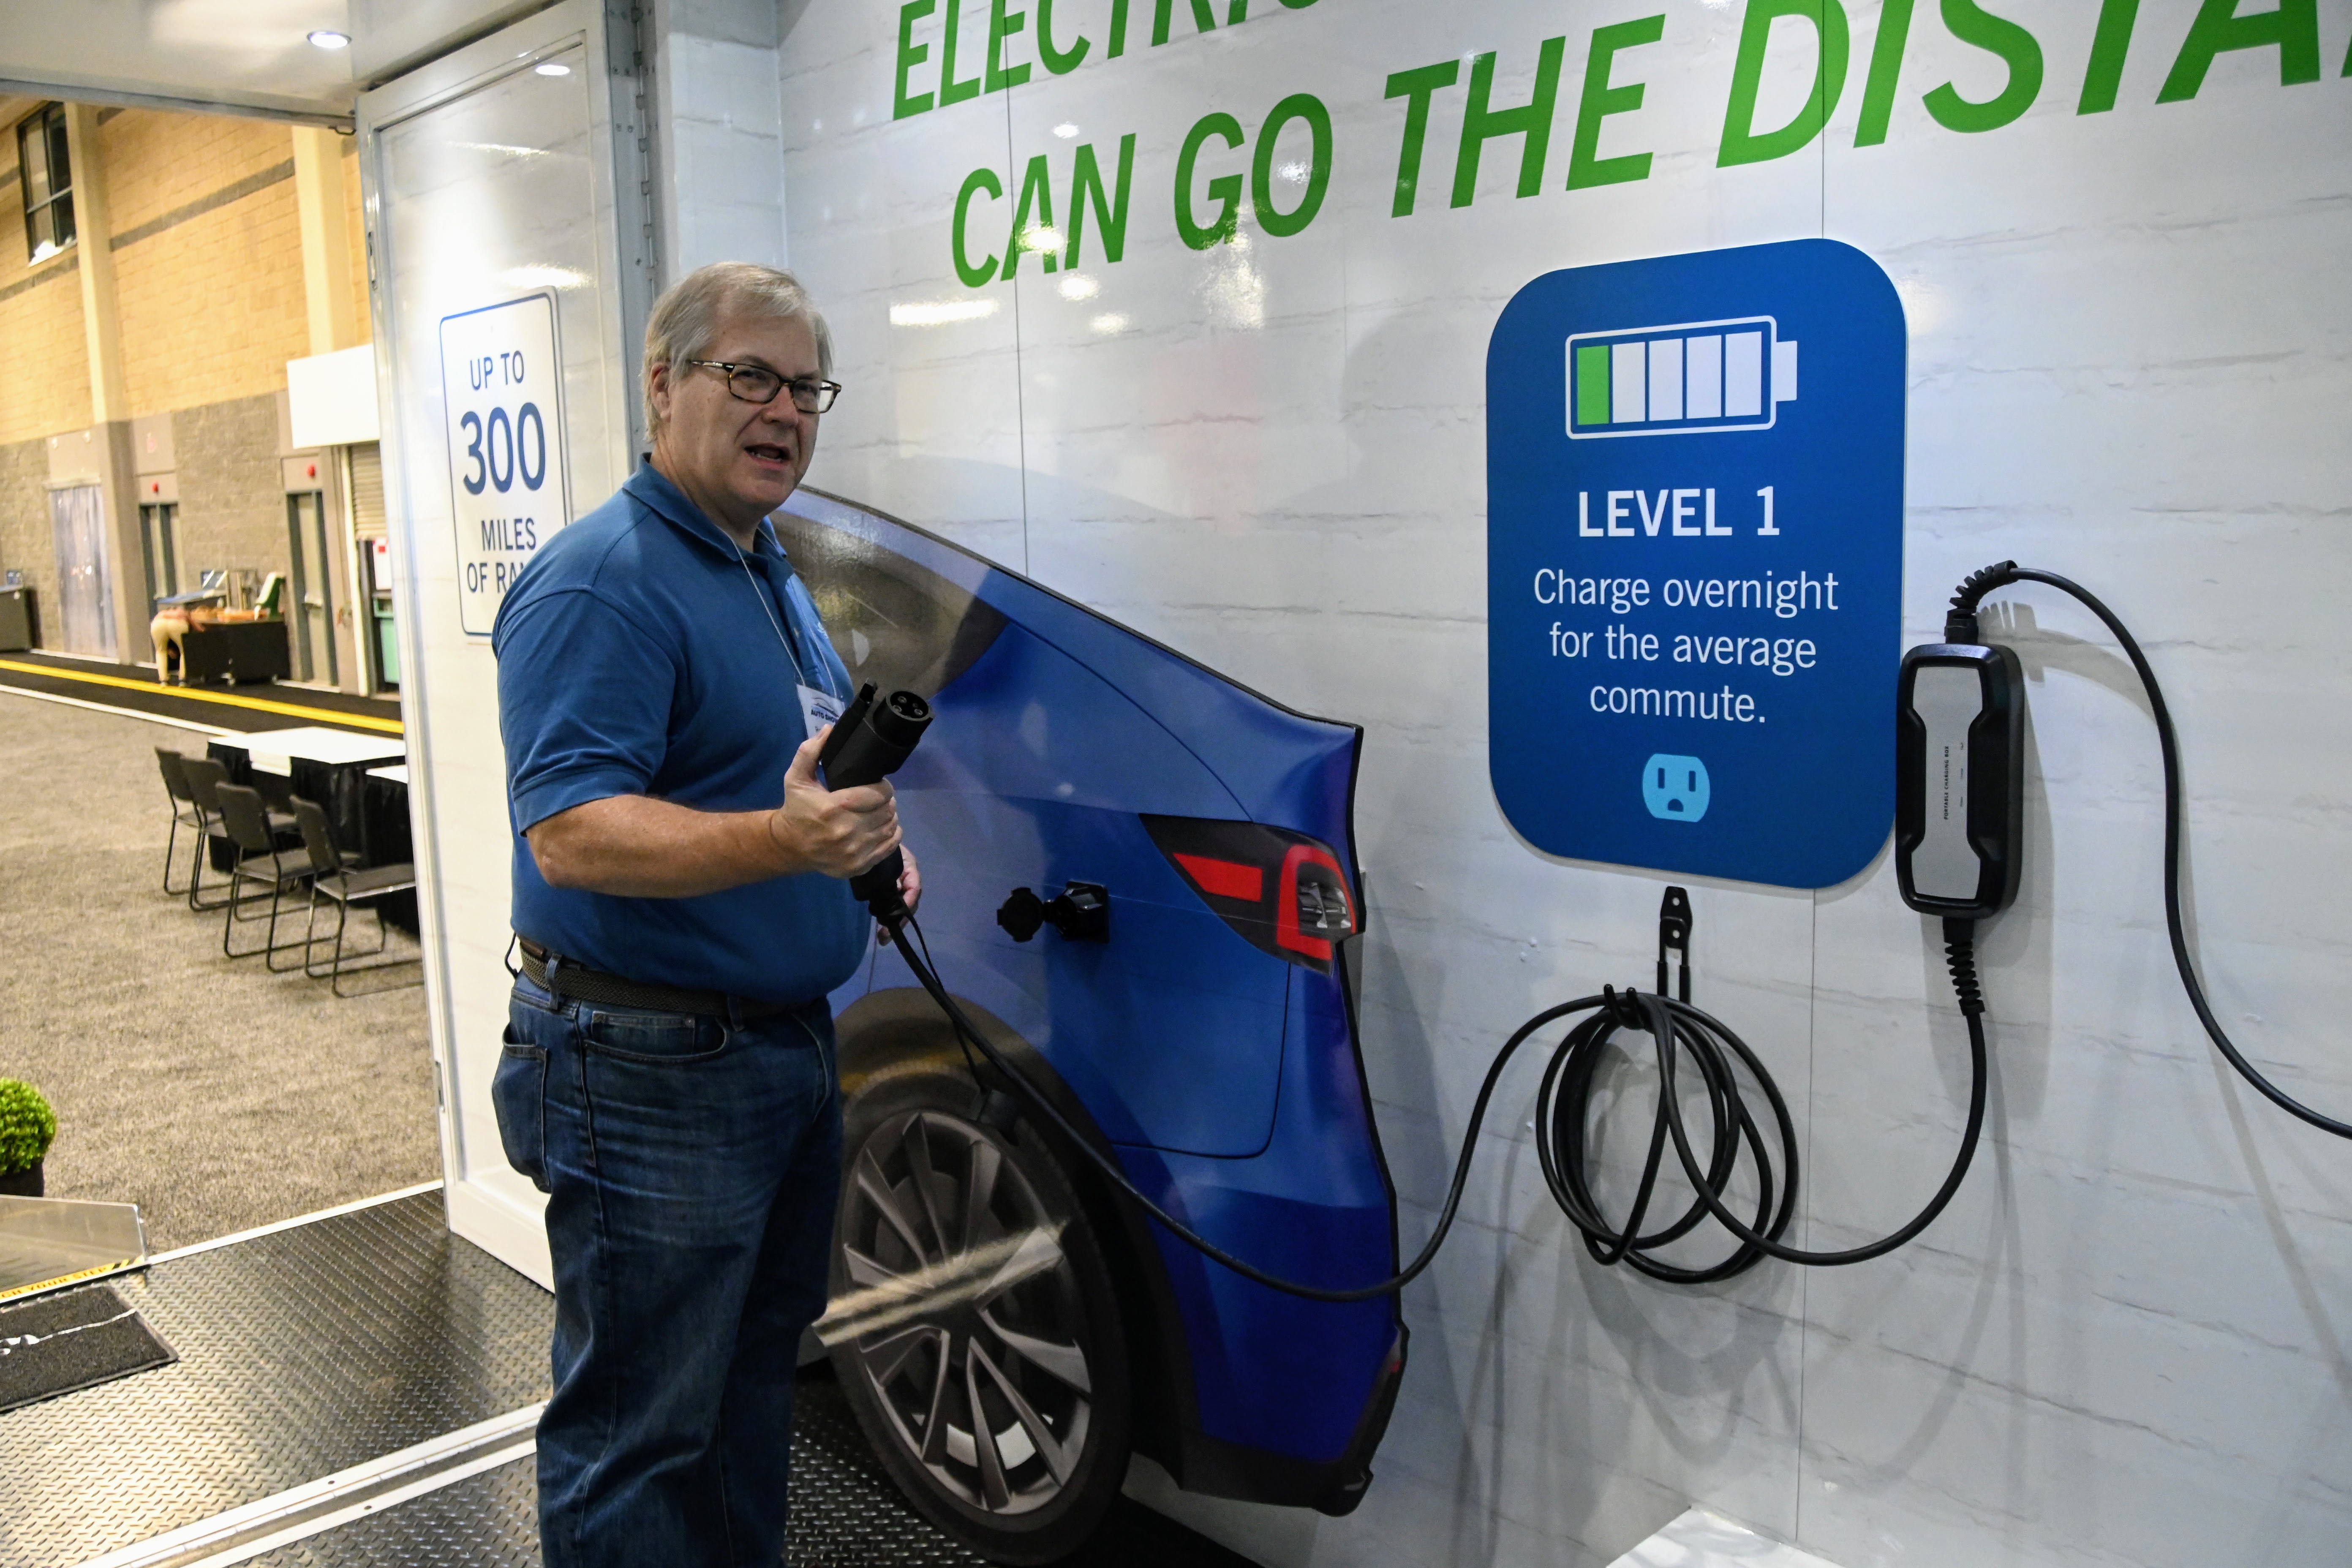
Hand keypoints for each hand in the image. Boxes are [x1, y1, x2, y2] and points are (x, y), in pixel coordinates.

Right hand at [770, 727, 899, 878]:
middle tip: (877, 798)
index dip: (883, 787)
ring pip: (891, 827)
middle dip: (886, 801)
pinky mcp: (859, 866)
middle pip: (887, 811)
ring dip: (889, 817)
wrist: (789, 846)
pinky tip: (881, 827)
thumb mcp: (796, 778)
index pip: (879, 794)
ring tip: (879, 811)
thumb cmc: (796, 809)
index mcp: (834, 807)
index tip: (876, 785)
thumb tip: (829, 729)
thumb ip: (810, 752)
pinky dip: (891, 834)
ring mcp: (854, 852)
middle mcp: (846, 832)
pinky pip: (890, 846)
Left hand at [878, 845, 921, 943]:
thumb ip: (889, 871)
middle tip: (886, 935)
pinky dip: (889, 918)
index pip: (914, 887)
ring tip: (883, 936)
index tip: (898, 916)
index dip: (909, 902)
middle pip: (910, 903)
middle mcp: (908, 880)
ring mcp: (901, 887)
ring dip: (894, 922)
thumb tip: (895, 889)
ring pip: (902, 907)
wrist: (871, 842)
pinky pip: (894, 907)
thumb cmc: (879, 846)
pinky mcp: (891, 892)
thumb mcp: (885, 856)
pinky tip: (882, 929)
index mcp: (910, 868)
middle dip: (900, 920)